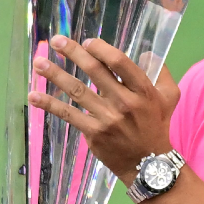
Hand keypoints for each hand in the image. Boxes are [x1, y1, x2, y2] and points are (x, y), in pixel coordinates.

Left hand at [27, 36, 179, 182]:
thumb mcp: (169, 97)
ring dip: (56, 75)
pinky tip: (34, 96)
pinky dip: (50, 104)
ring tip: (39, 62)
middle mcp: (125, 102)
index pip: (120, 63)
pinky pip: (69, 114)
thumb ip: (161, 72)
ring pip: (77, 91)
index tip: (87, 42)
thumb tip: (144, 52)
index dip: (101, 49)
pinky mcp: (94, 133)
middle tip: (56, 40)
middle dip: (73, 53)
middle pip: (95, 72)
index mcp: (143, 90)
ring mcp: (107, 118)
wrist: (149, 164)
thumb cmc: (157, 125)